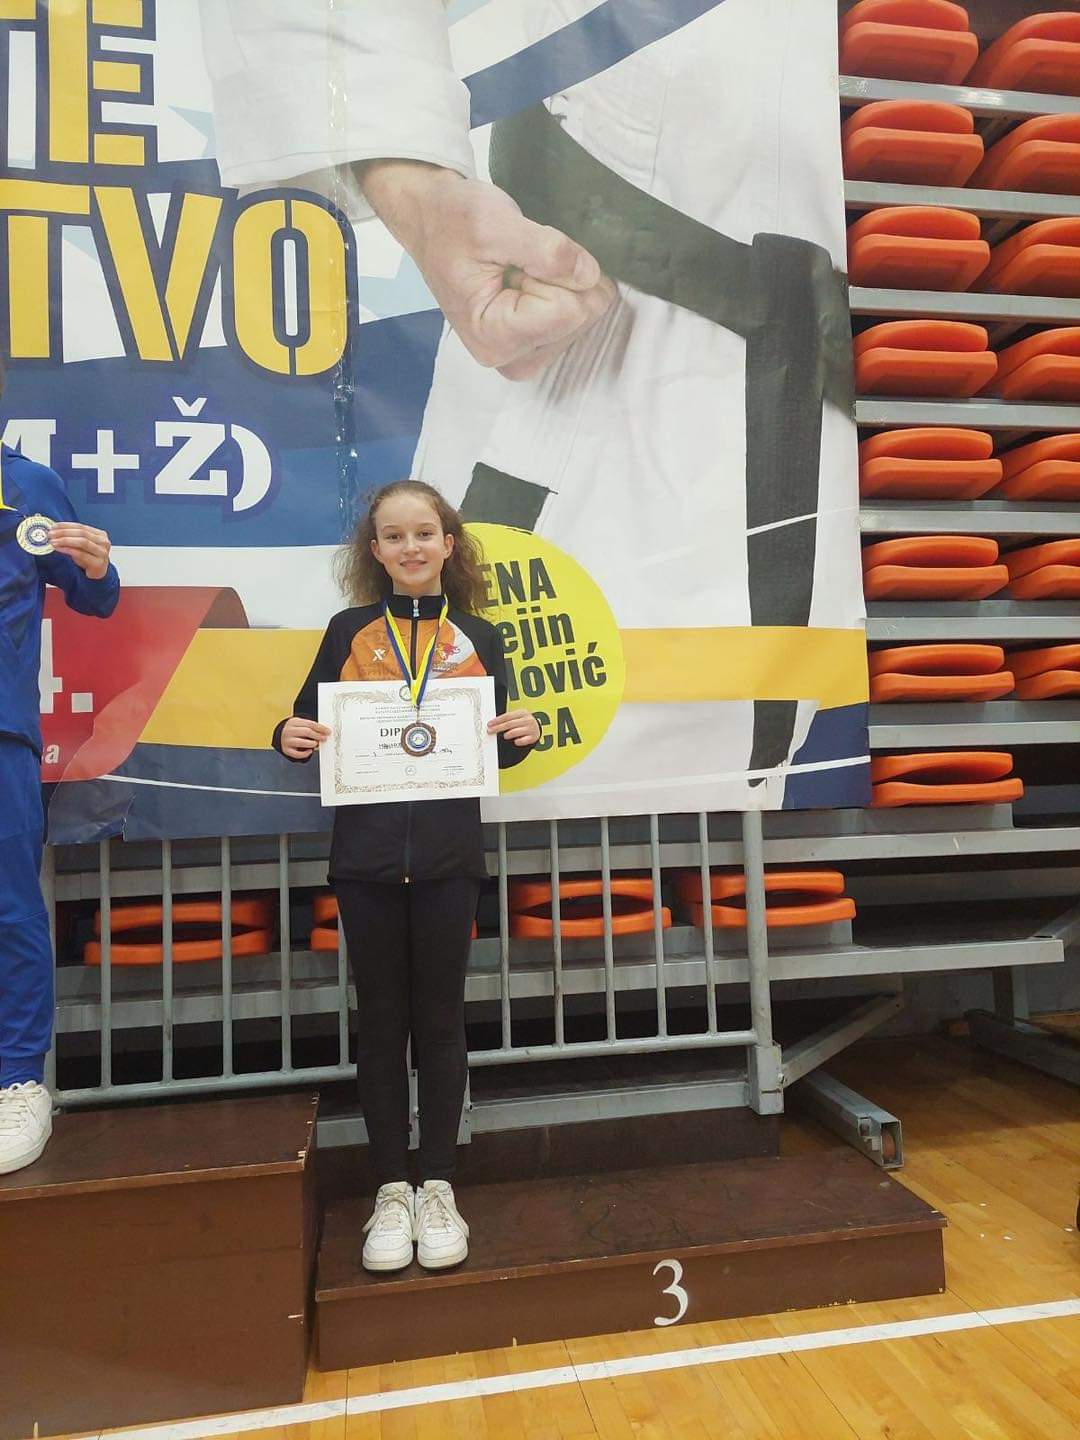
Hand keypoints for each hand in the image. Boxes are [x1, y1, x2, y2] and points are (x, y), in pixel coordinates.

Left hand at [48, 523, 110, 579]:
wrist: (98, 573)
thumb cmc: (88, 558)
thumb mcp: (82, 545)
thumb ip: (73, 537)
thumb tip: (55, 530)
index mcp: (100, 534)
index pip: (81, 526)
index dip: (66, 525)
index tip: (53, 526)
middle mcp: (103, 542)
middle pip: (82, 533)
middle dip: (64, 532)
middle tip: (51, 534)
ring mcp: (102, 553)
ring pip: (82, 542)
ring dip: (65, 540)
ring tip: (53, 542)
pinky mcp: (98, 563)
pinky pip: (81, 554)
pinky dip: (68, 550)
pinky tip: (59, 549)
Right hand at [280, 717, 330, 760]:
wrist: (281, 735)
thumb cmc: (295, 730)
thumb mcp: (301, 724)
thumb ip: (311, 727)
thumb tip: (324, 732)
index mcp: (293, 722)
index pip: (310, 724)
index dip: (321, 728)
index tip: (328, 731)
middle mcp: (289, 731)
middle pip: (306, 732)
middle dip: (317, 735)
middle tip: (324, 738)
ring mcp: (286, 741)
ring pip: (302, 742)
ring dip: (312, 744)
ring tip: (316, 744)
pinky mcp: (286, 750)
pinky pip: (297, 754)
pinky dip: (305, 753)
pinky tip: (310, 750)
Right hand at [359, 161, 615, 379]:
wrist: (431, 219)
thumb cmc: (452, 220)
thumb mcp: (495, 223)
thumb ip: (547, 250)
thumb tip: (589, 275)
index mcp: (494, 338)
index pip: (568, 310)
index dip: (557, 271)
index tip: (519, 257)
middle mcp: (510, 359)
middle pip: (581, 318)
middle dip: (562, 278)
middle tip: (520, 261)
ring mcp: (524, 355)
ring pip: (585, 316)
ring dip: (561, 281)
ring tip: (520, 268)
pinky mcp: (535, 345)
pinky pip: (578, 315)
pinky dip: (563, 288)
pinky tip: (530, 278)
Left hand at [488, 709, 540, 746]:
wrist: (536, 729)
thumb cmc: (523, 723)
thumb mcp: (517, 718)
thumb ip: (507, 720)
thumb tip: (493, 724)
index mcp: (522, 713)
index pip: (507, 716)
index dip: (497, 720)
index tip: (489, 724)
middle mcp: (527, 720)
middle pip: (509, 724)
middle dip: (498, 728)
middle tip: (490, 731)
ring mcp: (531, 729)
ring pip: (515, 732)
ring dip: (508, 734)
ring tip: (505, 736)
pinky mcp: (533, 737)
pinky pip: (522, 741)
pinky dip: (517, 742)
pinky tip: (515, 741)